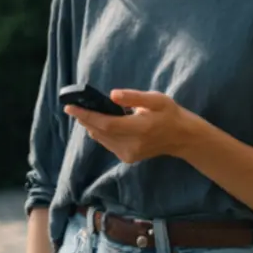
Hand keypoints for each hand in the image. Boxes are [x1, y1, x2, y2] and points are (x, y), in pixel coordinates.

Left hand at [64, 89, 204, 163]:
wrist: (182, 137)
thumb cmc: (169, 114)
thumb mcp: (156, 99)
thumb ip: (133, 97)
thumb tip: (112, 95)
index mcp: (140, 129)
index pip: (107, 124)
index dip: (87, 116)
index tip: (70, 107)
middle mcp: (133, 145)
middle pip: (100, 132)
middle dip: (85, 119)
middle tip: (73, 106)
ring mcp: (129, 154)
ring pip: (102, 138)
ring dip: (91, 125)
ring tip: (84, 112)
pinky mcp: (128, 158)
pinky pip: (108, 143)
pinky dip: (100, 132)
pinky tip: (101, 122)